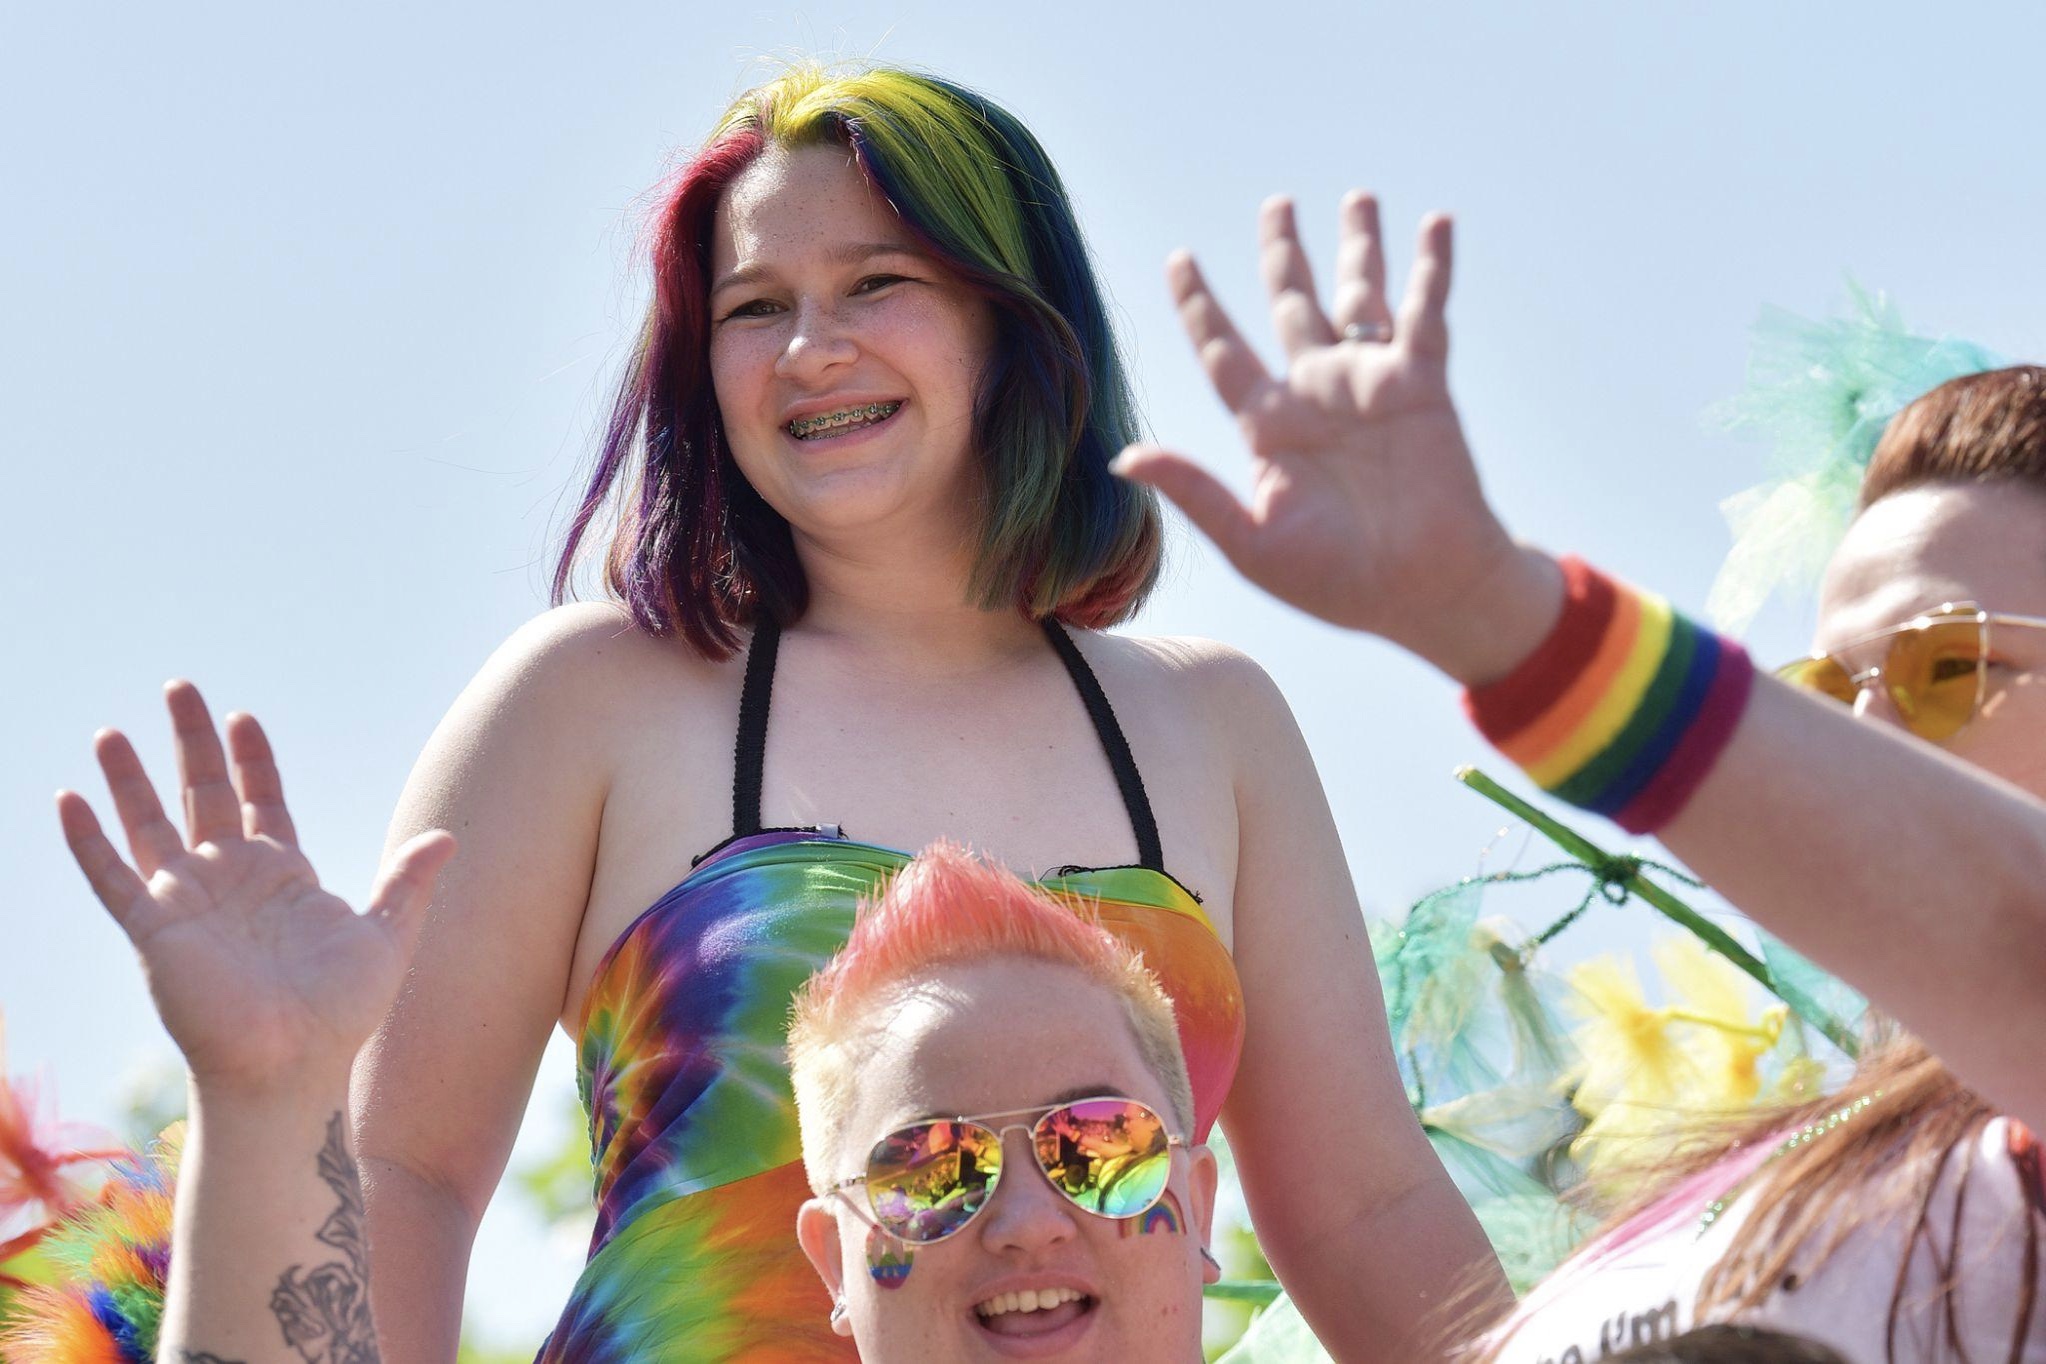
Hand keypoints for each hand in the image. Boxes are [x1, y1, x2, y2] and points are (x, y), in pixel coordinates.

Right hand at [57, 682, 454, 1093]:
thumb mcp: (387, 938)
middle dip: (191, 743)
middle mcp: (230, 883)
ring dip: (128, 780)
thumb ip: (409, 883)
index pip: (261, 801)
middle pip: (202, 796)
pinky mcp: (154, 931)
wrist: (294, 1069)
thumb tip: (448, 837)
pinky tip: (68, 800)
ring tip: (110, 732)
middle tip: (178, 687)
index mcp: (283, 877)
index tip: (243, 717)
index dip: (251, 760)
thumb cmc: (341, 1016)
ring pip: (149, 826)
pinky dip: (88, 841)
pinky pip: (112, 878)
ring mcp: (188, 904)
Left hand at [1115, 194, 1558, 681]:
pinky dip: (1432, 268)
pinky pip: (1425, 313)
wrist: (1422, 592)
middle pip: (1291, 303)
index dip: (1200, 305)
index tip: (1179, 258)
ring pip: (1358, 296)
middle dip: (1284, 254)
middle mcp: (1316, 394)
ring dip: (1358, 247)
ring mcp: (1369, 384)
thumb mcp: (1252, 541)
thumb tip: (1122, 459)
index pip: (1223, 350)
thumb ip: (1194, 491)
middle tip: (1278, 204)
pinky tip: (1436, 222)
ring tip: (1357, 198)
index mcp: (1270, 427)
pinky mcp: (1421, 385)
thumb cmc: (1337, 581)